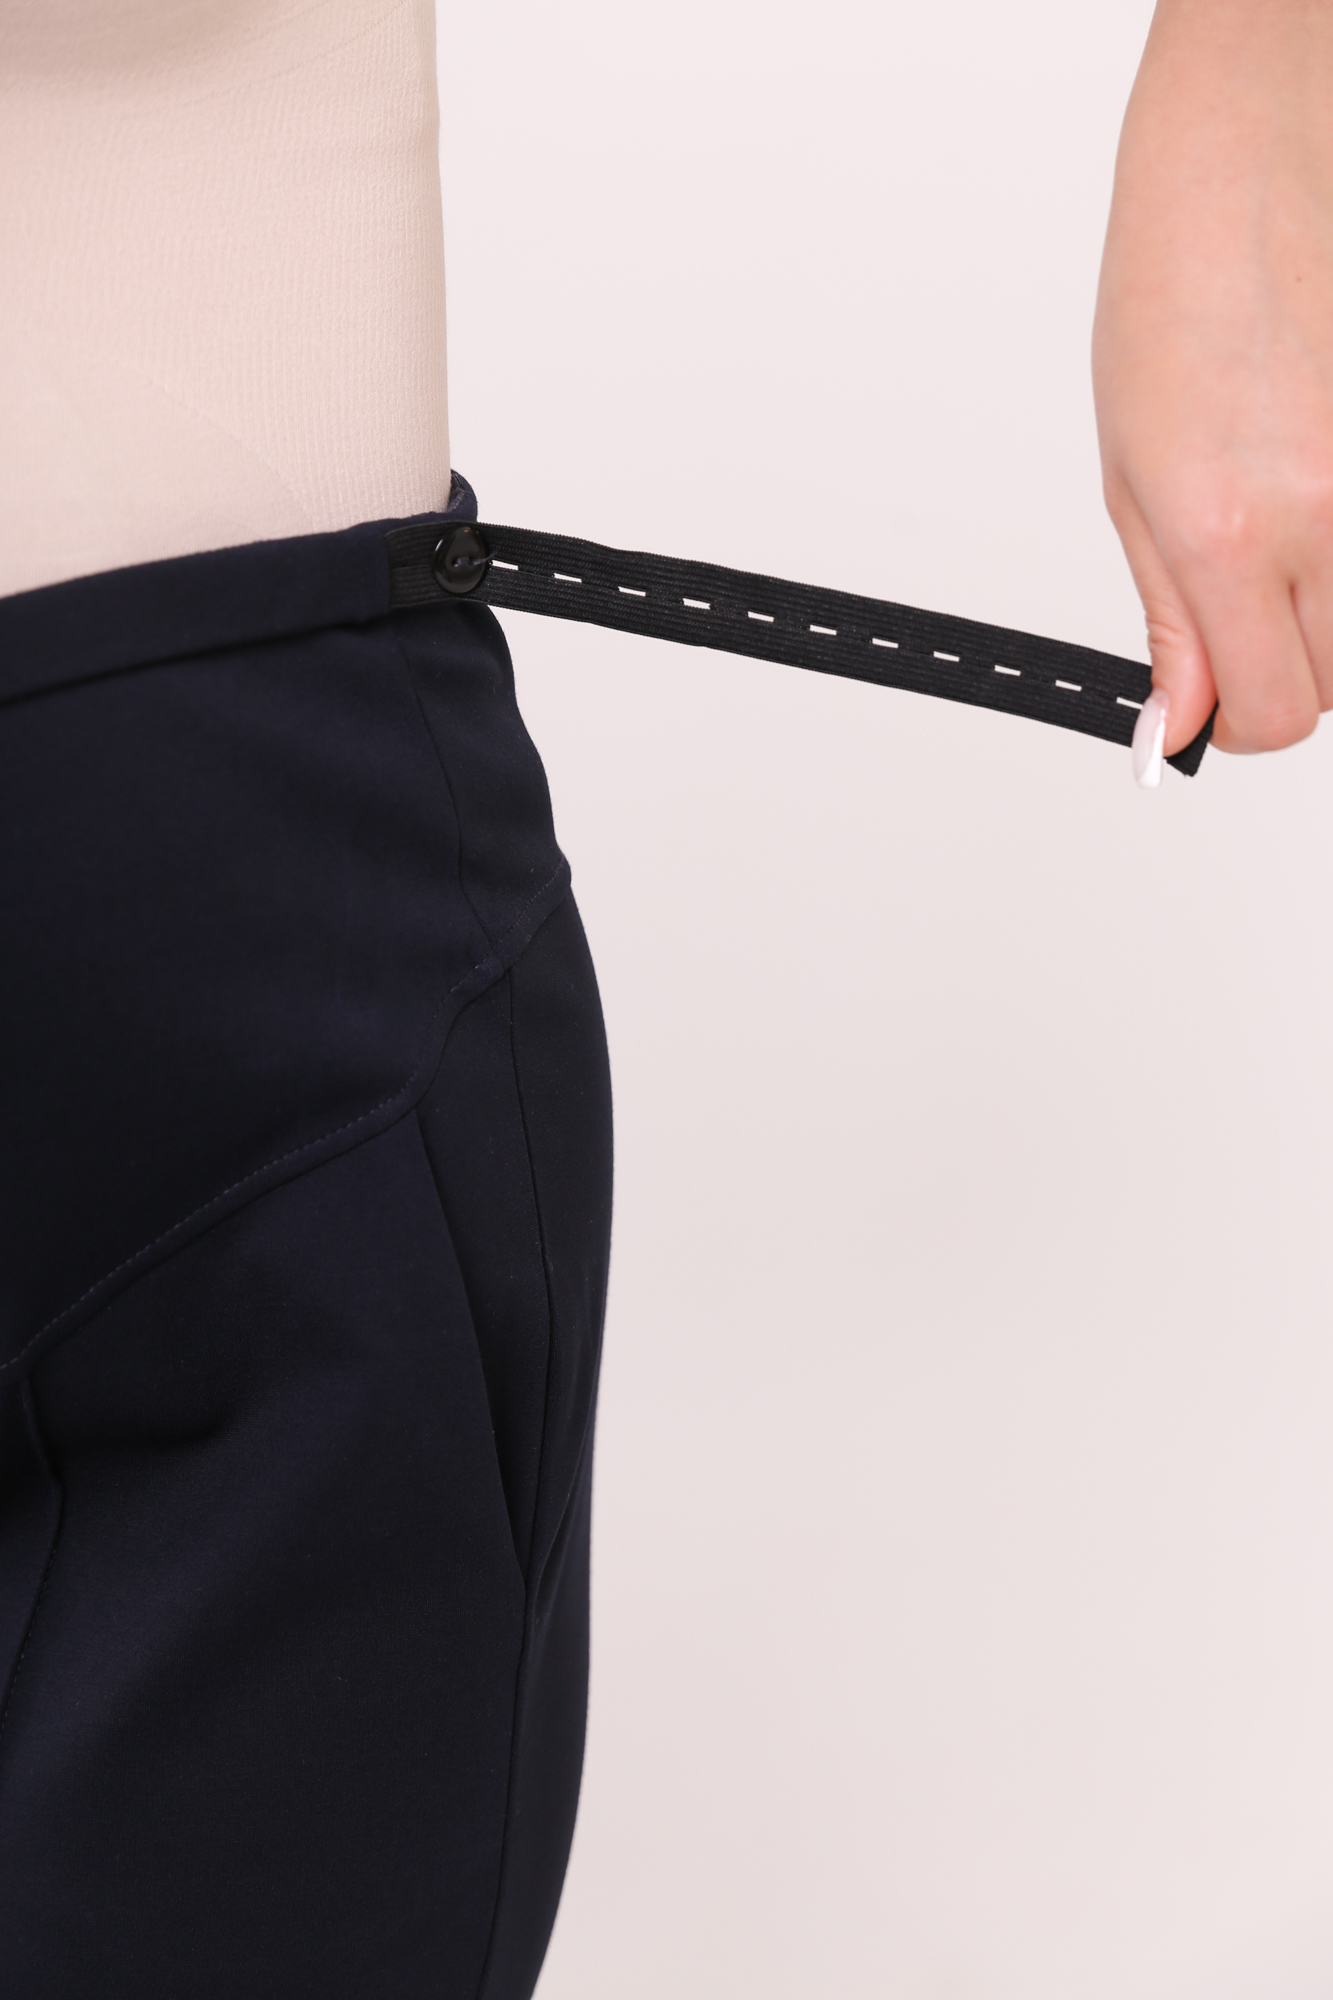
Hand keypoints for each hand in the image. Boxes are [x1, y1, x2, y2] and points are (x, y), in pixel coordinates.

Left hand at [1093, 0, 1332, 777]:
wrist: (1245, 168)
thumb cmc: (1175, 298)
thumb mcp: (1133, 482)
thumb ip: (1171, 618)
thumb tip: (1181, 721)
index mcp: (1231, 531)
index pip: (1276, 713)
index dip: (1242, 718)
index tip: (1220, 693)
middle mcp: (1329, 511)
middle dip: (1287, 656)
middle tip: (1249, 583)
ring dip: (1331, 599)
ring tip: (1288, 509)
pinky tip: (1321, 466)